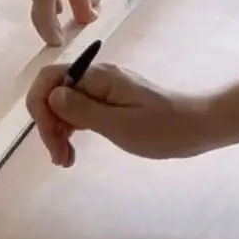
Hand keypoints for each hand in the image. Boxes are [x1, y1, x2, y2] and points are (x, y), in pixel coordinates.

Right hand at [26, 60, 211, 166]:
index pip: (50, 78)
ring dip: (58, 131)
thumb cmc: (163, 129)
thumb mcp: (120, 124)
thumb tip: (52, 97)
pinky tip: (73, 151)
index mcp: (97, 77)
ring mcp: (103, 90)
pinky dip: (72, 130)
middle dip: (48, 124)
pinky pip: (80, 112)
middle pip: (54, 92)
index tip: (49, 136)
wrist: (198, 127)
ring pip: (64, 104)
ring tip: (65, 160)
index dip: (39, 105)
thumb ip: (83, 110)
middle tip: (58, 157)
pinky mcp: (110, 103)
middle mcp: (96, 78)